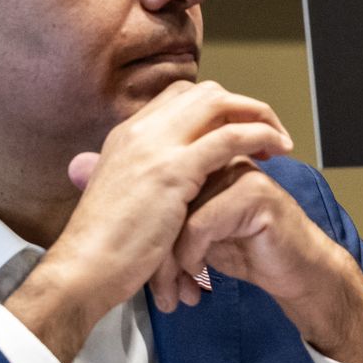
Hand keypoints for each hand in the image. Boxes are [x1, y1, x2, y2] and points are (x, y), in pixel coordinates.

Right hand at [6, 81, 291, 361]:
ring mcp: (156, 146)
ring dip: (257, 115)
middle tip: (267, 130)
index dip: (214, 107)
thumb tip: (167, 181)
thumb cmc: (104, 247)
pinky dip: (259, 135)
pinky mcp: (174, 170)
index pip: (178, 97)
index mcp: (126, 135)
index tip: (236, 127)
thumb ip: (141, 179)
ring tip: (279, 139)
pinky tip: (276, 149)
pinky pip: (229, 136)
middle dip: (242, 106)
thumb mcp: (120, 198)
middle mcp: (140, 131)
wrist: (83, 269)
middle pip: (203, 93)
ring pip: (219, 104)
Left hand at [71, 134, 362, 362]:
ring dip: (170, 262)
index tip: (146, 276)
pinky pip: (200, 224)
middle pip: (161, 199)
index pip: (154, 185)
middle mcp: (217, 158)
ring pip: (176, 213)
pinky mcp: (252, 193)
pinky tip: (198, 276)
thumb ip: (165, 213)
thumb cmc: (246, 249)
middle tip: (157, 291)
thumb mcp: (195, 232)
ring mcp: (236, 172)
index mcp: (201, 159)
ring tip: (174, 292)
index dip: (146, 234)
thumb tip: (128, 228)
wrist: (296, 270)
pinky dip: (192, 256)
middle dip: (153, 252)